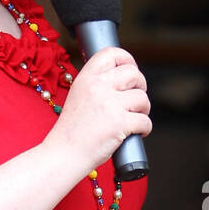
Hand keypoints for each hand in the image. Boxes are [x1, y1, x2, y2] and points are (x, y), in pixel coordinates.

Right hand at [43, 47, 151, 174]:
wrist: (63, 156)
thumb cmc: (71, 132)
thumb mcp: (77, 98)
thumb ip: (96, 86)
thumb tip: (124, 79)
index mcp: (85, 79)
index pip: (110, 54)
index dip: (126, 59)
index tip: (131, 69)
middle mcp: (98, 87)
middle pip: (133, 74)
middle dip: (141, 85)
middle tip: (136, 99)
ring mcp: (109, 105)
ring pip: (142, 98)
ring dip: (144, 109)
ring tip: (134, 119)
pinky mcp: (120, 123)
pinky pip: (145, 120)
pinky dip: (145, 128)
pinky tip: (137, 133)